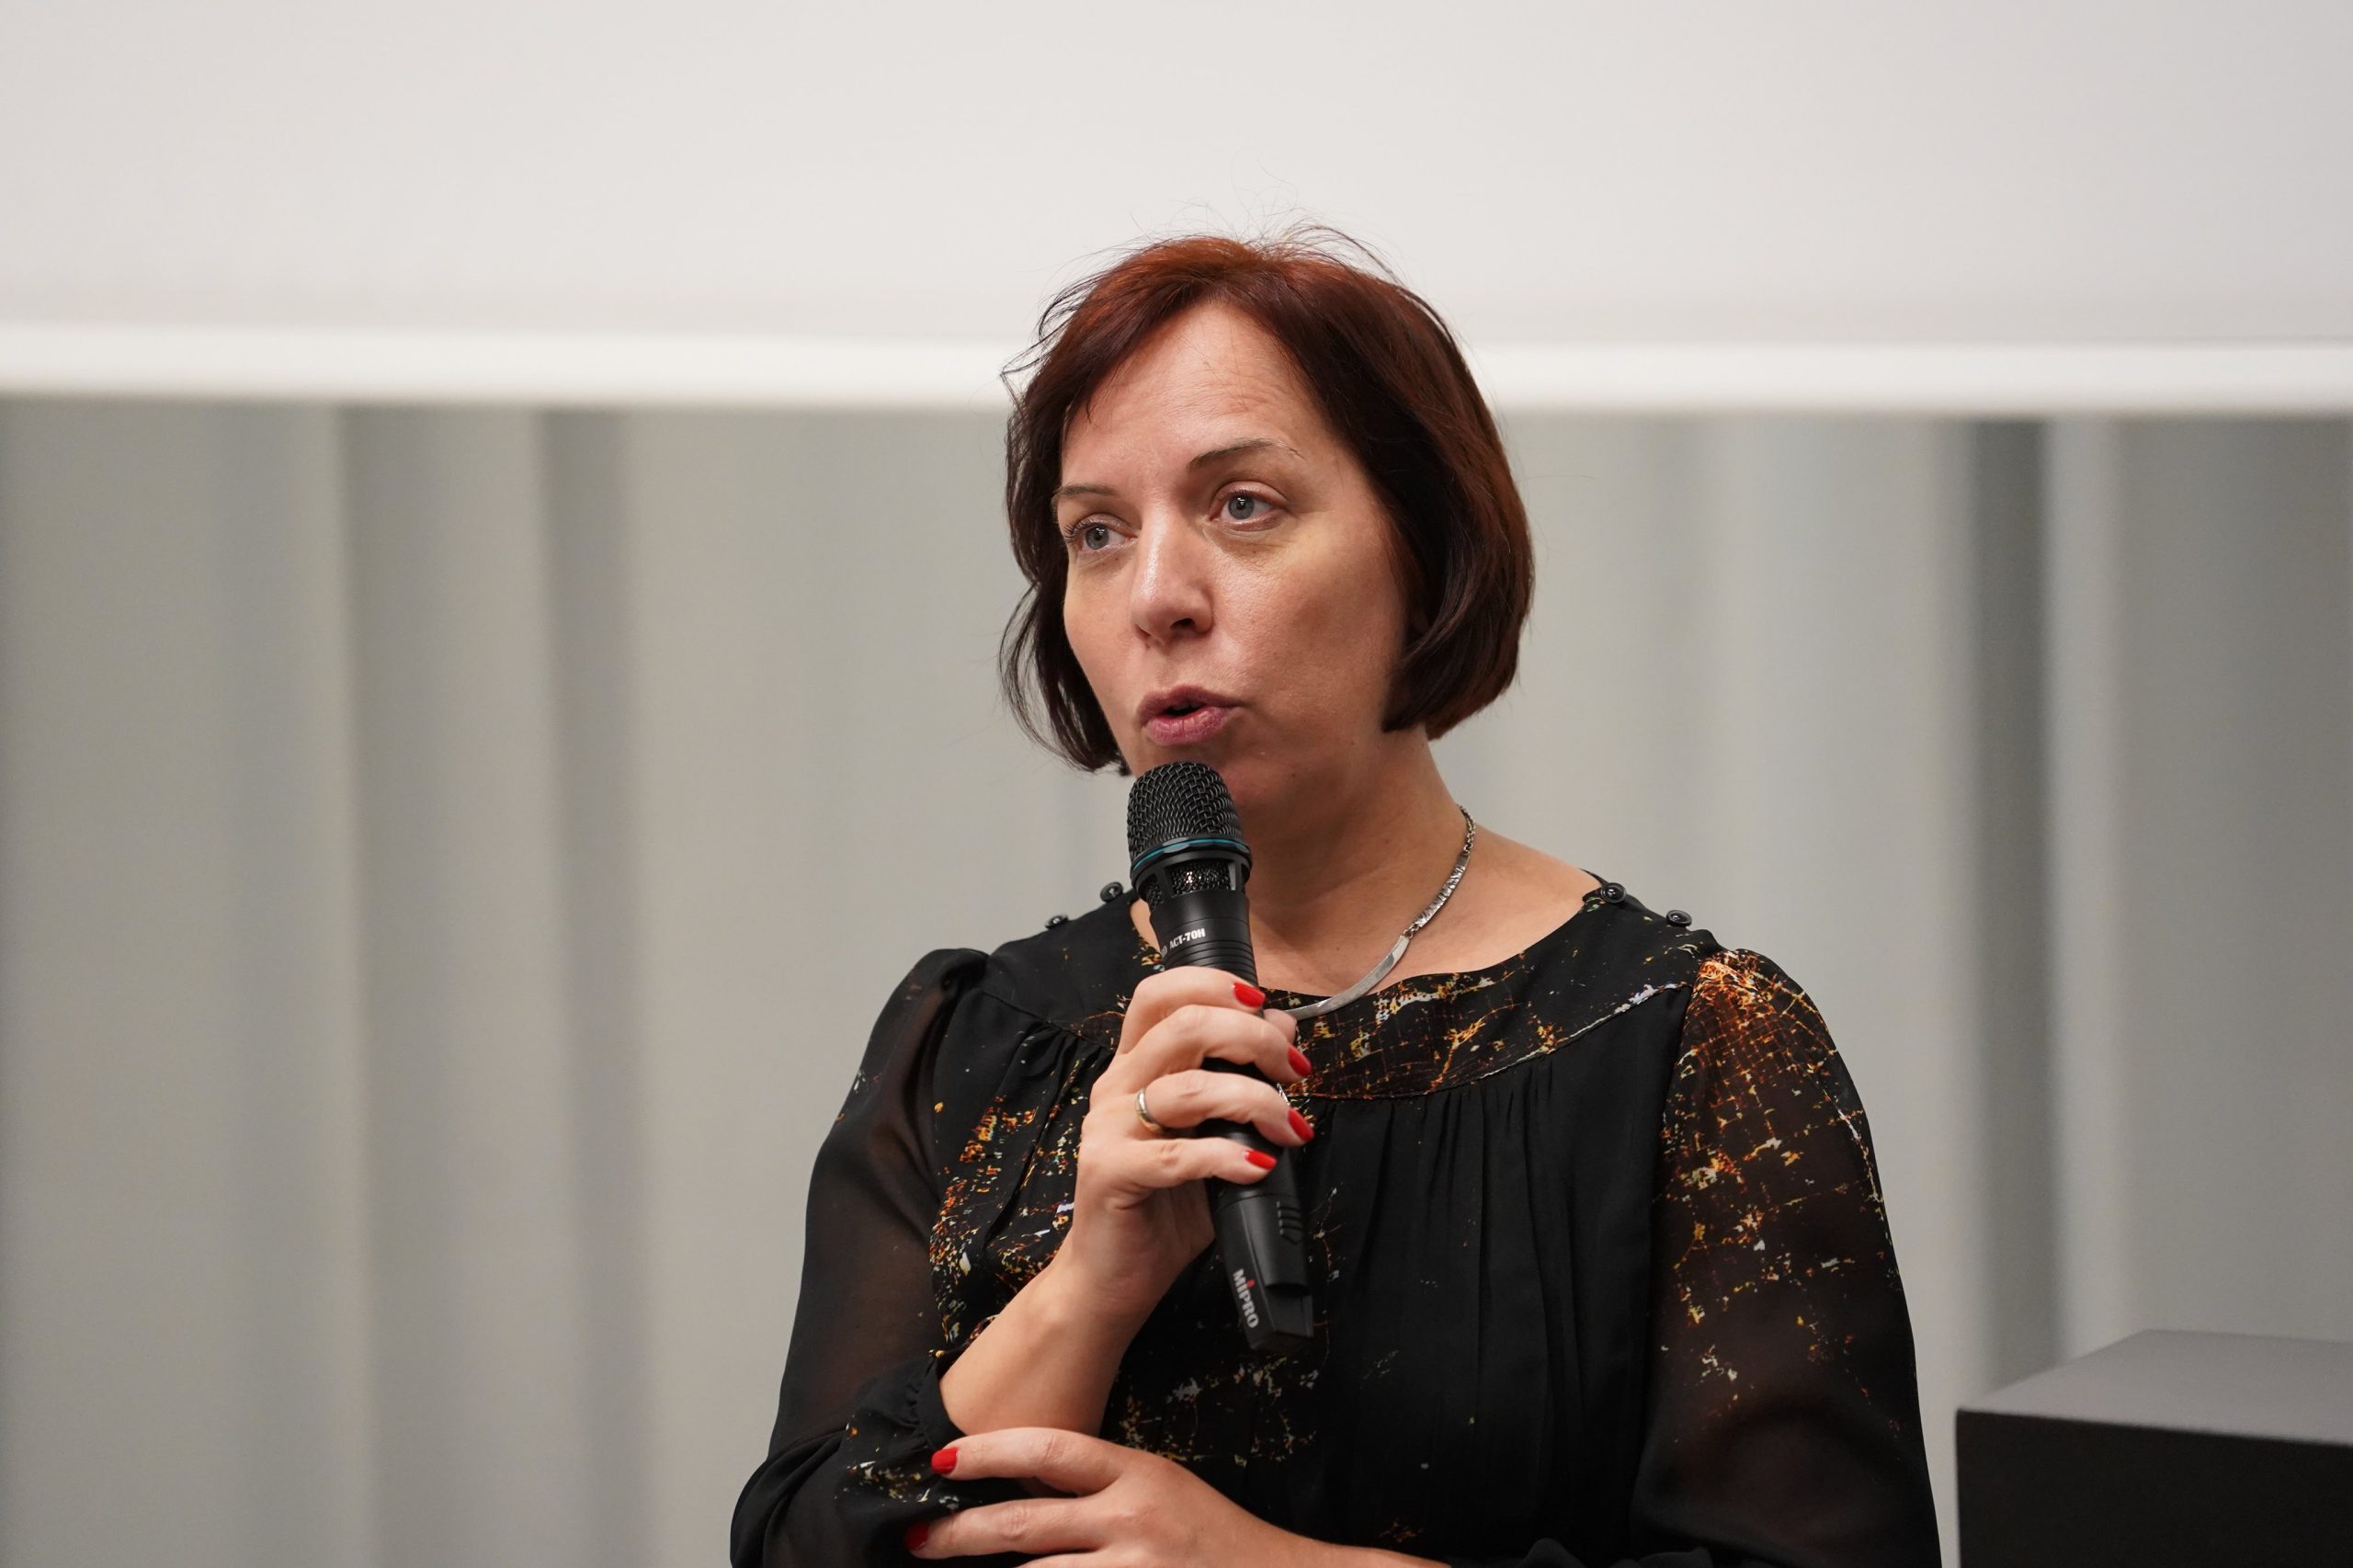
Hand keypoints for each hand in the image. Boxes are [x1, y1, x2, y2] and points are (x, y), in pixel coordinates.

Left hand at [905, 1427, 1331, 1566]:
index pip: (1049, 1450)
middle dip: (957, 1534)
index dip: (988, 1453)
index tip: (941, 1461)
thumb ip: (1101, 1489)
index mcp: (1138, 1474)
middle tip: (916, 1539)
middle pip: (1022, 1524)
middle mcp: (1133, 1519)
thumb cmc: (1216, 1543)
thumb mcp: (1163, 1493)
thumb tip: (1020, 1495)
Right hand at [1055, 967, 1312, 1322]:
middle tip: (1294, 1071)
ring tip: (1289, 1129)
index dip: (1214, 986)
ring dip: (1255, 1101)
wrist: (1113, 1275)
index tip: (1265, 1008)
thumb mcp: (1210, 1135)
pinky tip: (1258, 1168)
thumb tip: (1282, 1035)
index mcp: (1136, 1066)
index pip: (1161, 994)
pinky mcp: (1109, 1173)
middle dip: (1253, 1038)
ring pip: (1188, 1088)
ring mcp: (1107, 1129)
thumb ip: (1238, 1085)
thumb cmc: (1165, 1204)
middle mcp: (1116, 1086)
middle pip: (1183, 1026)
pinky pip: (1178, 1155)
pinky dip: (1229, 1158)